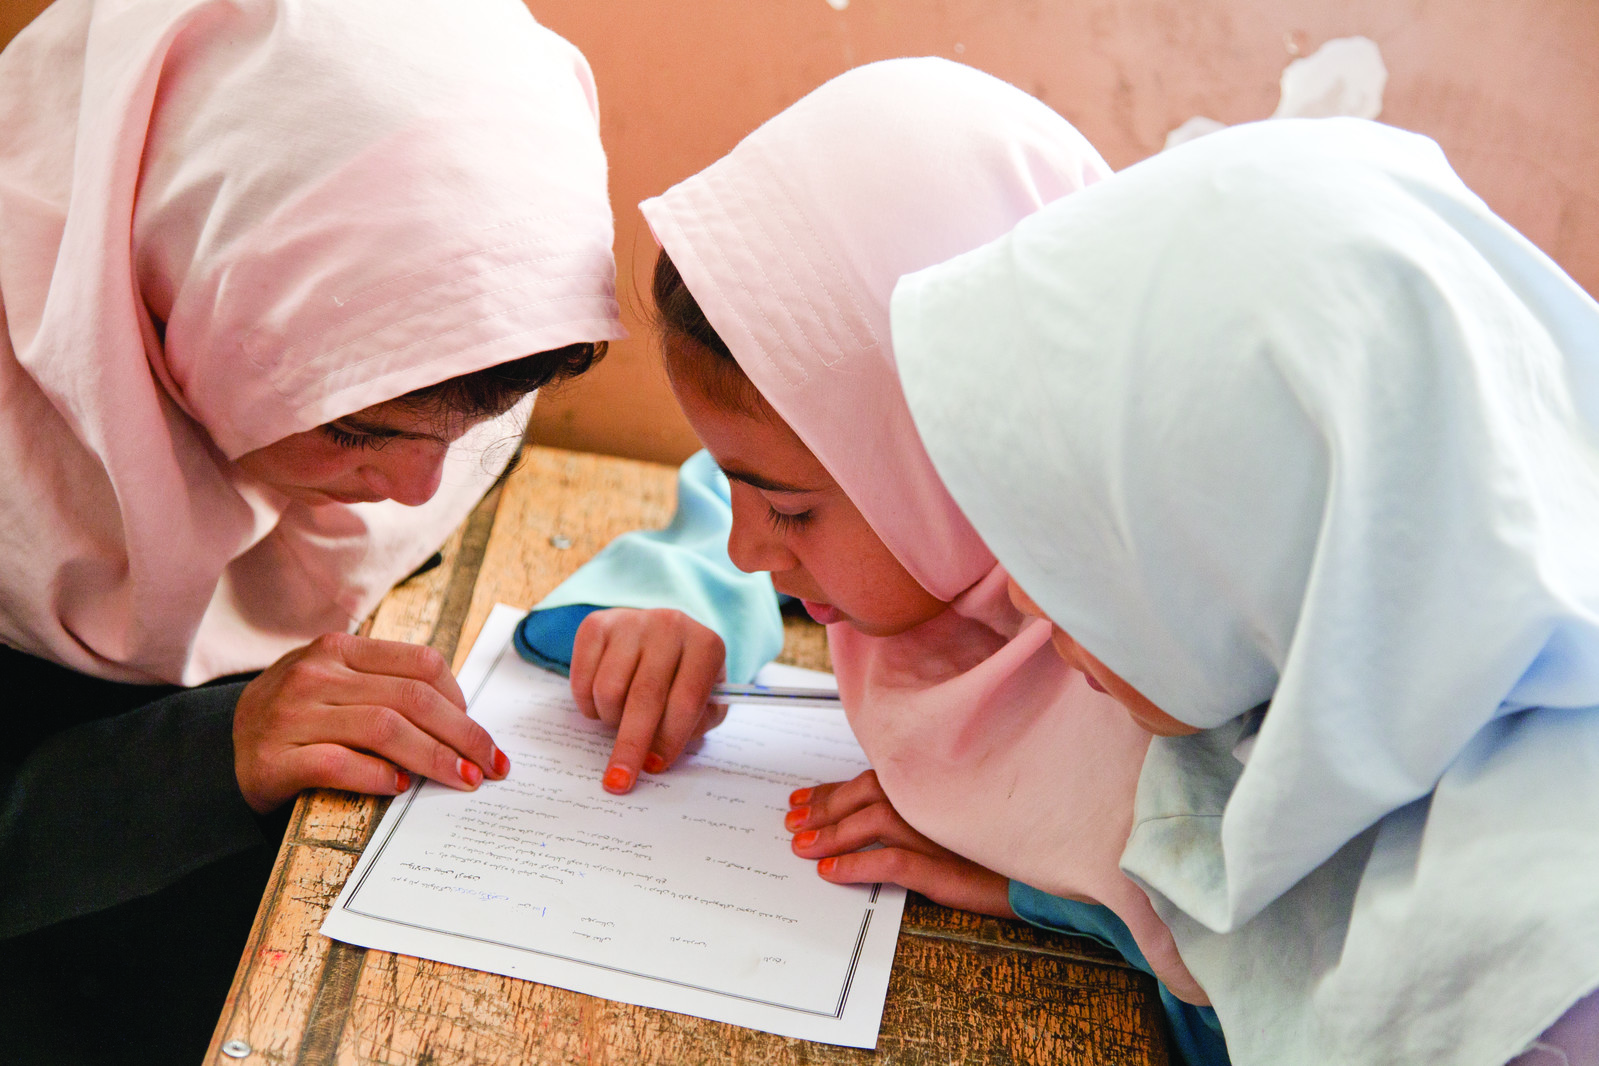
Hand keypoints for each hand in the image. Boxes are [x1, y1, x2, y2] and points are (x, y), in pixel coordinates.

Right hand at [233, 632, 508, 813]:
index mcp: (339, 650)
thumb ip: (386, 689)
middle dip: (463, 735)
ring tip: (462, 780)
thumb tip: (462, 721)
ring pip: (384, 729)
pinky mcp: (273, 759)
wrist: (217, 755)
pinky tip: (400, 788)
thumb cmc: (296, 721)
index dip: (463, 702)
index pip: (421, 665)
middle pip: (412, 699)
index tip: (483, 735)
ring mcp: (291, 715)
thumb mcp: (336, 686)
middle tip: (490, 766)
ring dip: (434, 758)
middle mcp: (315, 675)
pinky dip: (377, 776)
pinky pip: (338, 764)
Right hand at [568, 608, 727, 793]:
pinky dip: (589, 705)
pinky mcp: (597, 624)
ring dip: (611, 719)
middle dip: (630, 745)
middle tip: (618, 780)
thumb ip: (694, 726)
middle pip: (644, 697)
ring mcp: (631, 621)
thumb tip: (655, 754)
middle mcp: (670, 626)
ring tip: (622, 717)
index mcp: (706, 645)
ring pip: (608, 690)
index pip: (685, 701)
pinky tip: (604, 701)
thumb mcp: (708, 701)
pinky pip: (581, 679)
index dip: (669, 740)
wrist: (662, 634)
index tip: (654, 767)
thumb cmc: (685, 677)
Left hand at [785, 770, 1014, 917]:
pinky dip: (857, 865)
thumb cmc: (999, 849)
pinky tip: (833, 873)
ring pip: (874, 821)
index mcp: (935, 785)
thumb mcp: (953, 824)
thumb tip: (861, 819)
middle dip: (823, 809)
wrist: (1044, 876)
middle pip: (866, 793)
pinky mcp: (949, 867)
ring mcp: (943, 830)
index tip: (800, 800)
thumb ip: (916, 812)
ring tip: (805, 849)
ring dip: (833, 834)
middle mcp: (937, 799)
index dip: (831, 791)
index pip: (872, 781)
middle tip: (793, 825)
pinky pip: (893, 861)